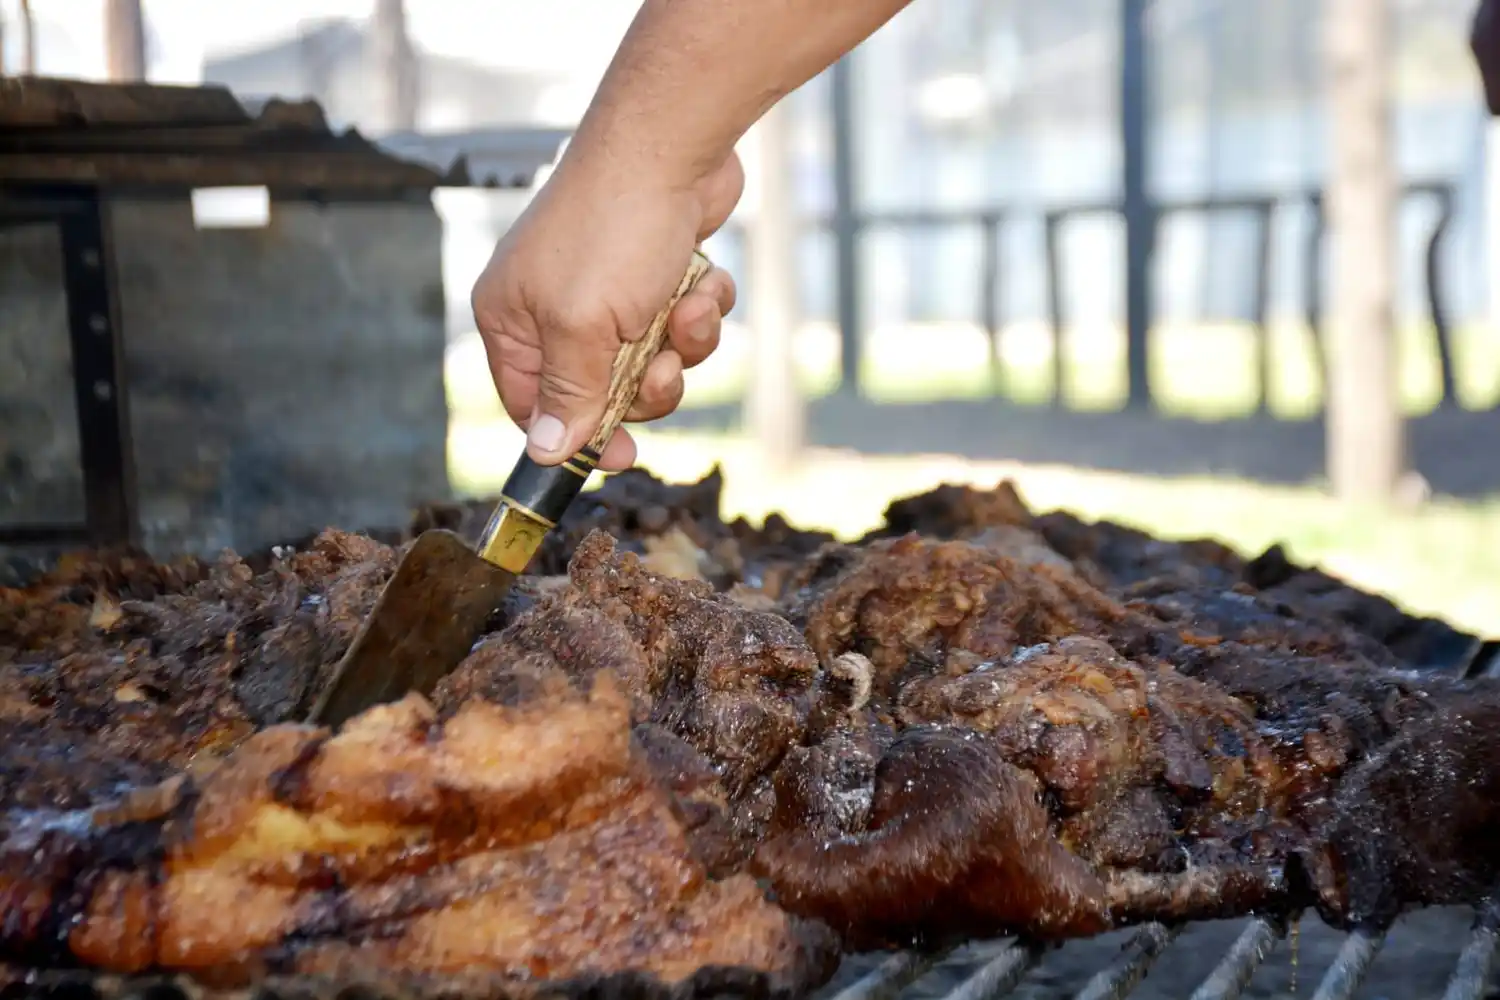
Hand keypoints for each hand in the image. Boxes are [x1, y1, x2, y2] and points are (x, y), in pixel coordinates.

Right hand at [472, 150, 742, 469]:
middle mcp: (552, 306)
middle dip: (646, 385)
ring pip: (652, 361)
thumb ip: (568, 396)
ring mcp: (606, 288)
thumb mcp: (582, 328)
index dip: (576, 436)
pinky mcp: (655, 271)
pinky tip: (704, 278)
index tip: (622, 454)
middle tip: (661, 364)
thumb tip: (544, 453)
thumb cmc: (612, 228)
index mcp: (511, 319)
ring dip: (682, 344)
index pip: (531, 406)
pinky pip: (681, 322)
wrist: (674, 145)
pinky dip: (700, 307)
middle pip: (601, 392)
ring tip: (688, 306)